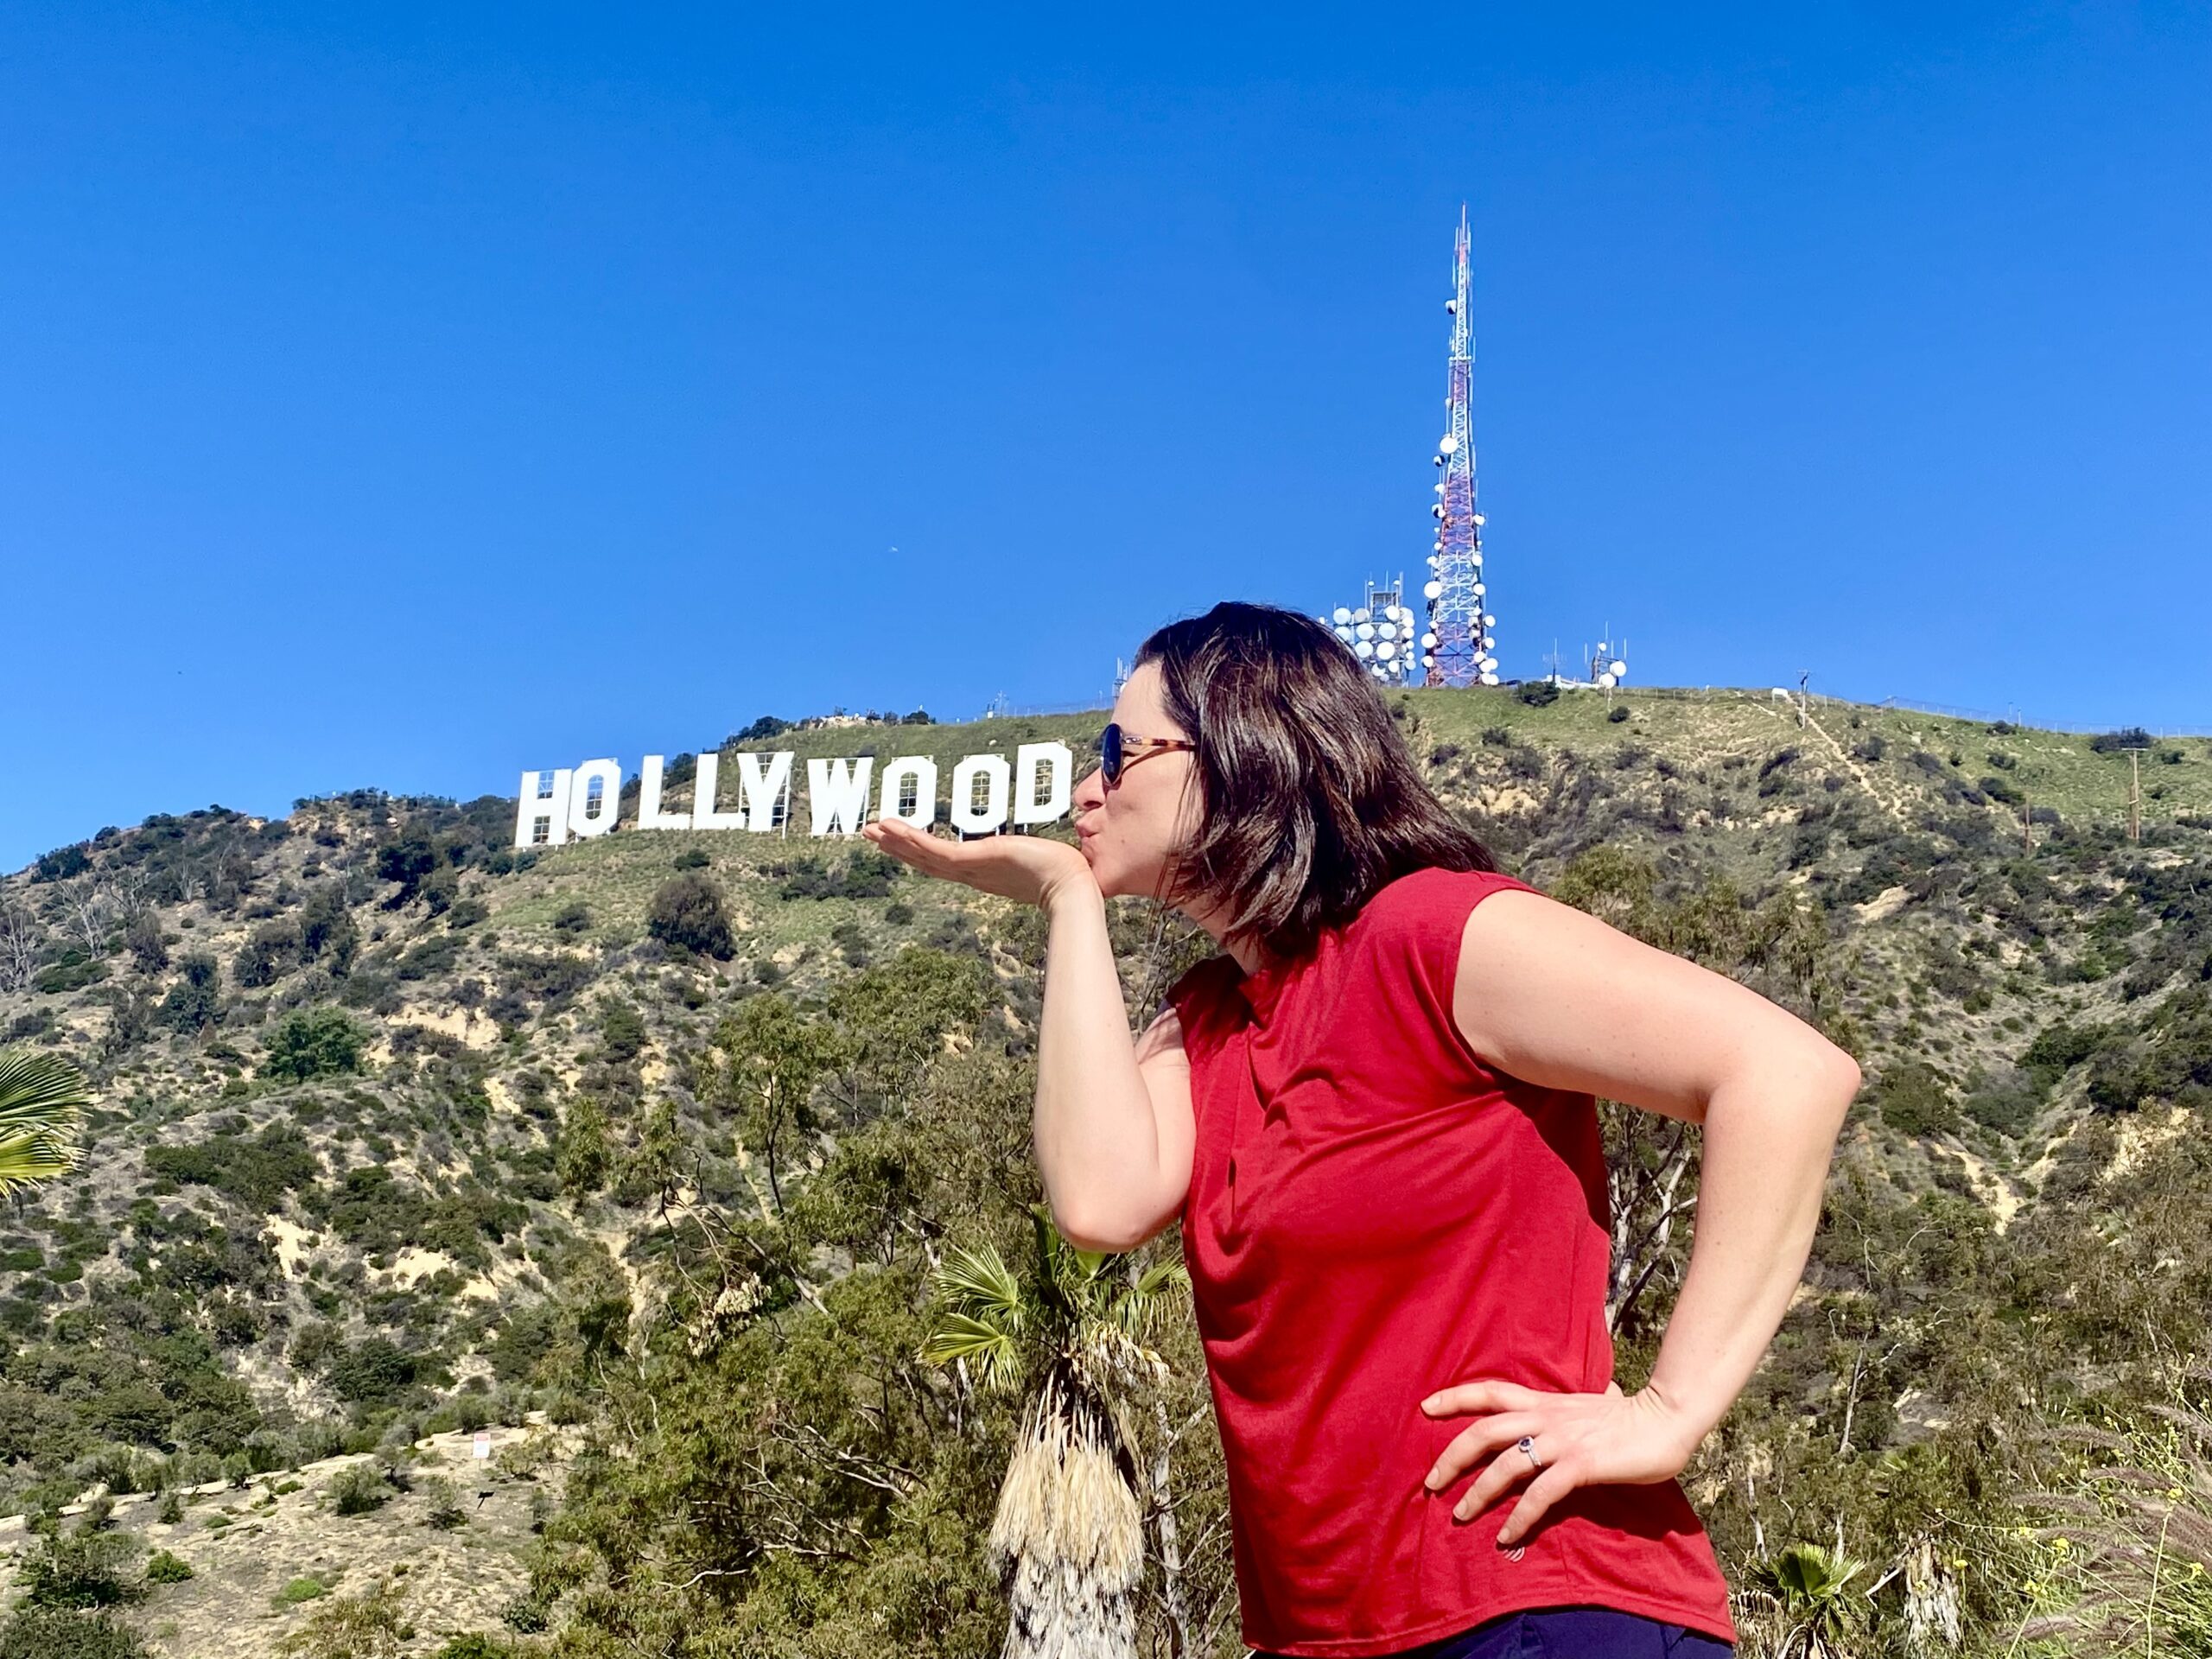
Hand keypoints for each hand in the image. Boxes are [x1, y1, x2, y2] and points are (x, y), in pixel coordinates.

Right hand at [860, 816, 1096, 909]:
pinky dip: (911, 839)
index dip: (919, 852)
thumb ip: (1038, 854)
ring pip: (924, 855)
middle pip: (926, 860)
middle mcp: (972, 873)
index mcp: (984, 873)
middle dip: (898, 846)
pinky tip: (891, 828)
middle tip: (871, 833)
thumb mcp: (1043, 859)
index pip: (944, 862)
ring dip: (897, 841)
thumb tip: (1053, 848)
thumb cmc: (1067, 876)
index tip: (900, 842)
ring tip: (871, 829)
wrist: (1073, 888)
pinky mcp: (974, 860)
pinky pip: (935, 850)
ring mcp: (971, 868)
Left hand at [1417, 1378, 1701, 1546]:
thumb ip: (1567, 1410)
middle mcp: (1546, 1417)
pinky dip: (1520, 1516)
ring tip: (1460, 1513)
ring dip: (1478, 1491)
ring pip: (1506, 1463)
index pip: (1490, 1391)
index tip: (1425, 1406)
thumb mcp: (1586, 1407)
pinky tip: (1508, 1535)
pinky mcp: (1581, 1465)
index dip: (1455, 1396)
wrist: (1666, 1419)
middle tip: (1431, 1482)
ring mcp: (1562, 1441)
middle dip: (1452, 1455)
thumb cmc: (1630, 1416)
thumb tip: (1570, 1406)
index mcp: (1544, 1402)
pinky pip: (1541, 1493)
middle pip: (1485, 1430)